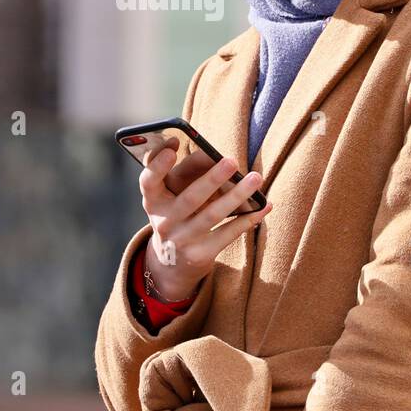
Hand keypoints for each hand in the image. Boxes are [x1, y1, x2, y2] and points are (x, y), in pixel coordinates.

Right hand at [137, 136, 272, 300]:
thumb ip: (182, 171)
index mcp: (153, 200)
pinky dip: (247, 219)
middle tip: (232, 161)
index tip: (173, 148)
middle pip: (189, 198)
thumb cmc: (174, 214)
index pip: (148, 181)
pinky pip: (227, 234)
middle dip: (212, 179)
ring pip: (212, 215)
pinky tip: (263, 206)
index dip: (158, 165)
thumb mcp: (167, 195)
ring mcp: (181, 240)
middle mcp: (163, 221)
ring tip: (255, 178)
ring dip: (237, 195)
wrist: (170, 262)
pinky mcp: (199, 254)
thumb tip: (208, 152)